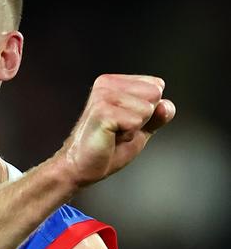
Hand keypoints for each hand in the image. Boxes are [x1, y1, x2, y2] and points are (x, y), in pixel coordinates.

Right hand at [61, 74, 175, 186]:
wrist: (82, 166)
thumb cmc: (109, 147)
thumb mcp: (141, 128)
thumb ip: (158, 115)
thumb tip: (166, 105)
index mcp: (113, 82)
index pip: (156, 86)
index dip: (149, 110)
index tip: (126, 121)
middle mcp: (106, 84)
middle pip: (154, 94)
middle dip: (144, 118)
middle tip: (120, 129)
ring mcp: (102, 96)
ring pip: (147, 108)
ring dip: (135, 128)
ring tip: (114, 133)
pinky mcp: (102, 112)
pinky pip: (136, 122)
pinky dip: (128, 135)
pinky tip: (111, 137)